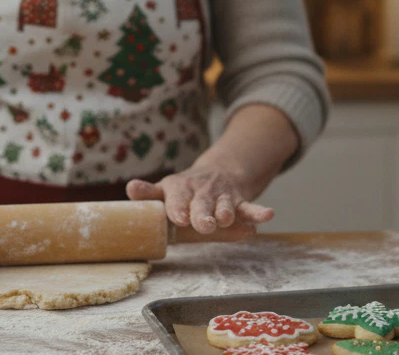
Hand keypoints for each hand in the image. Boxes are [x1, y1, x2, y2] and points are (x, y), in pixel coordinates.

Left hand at [126, 161, 274, 234]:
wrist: (216, 173)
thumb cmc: (183, 191)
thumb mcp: (164, 190)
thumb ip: (148, 194)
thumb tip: (130, 189)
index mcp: (179, 188)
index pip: (177, 198)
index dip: (178, 207)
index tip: (178, 218)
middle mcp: (201, 191)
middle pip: (202, 204)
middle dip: (203, 214)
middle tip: (203, 225)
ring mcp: (221, 197)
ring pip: (225, 206)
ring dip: (226, 212)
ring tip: (226, 219)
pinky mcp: (238, 203)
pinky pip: (249, 208)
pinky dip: (258, 213)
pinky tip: (268, 215)